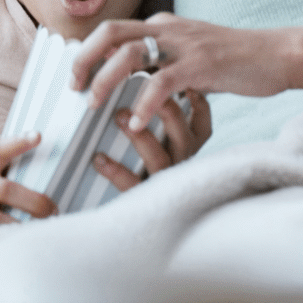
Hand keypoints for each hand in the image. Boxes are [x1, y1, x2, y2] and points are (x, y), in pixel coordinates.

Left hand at [73, 13, 279, 130]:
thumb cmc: (240, 59)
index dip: (89, 51)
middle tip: (74, 87)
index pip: (114, 29)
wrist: (280, 54)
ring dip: (105, 80)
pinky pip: (162, 82)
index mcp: (166, 24)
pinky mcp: (202, 65)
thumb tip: (141, 76)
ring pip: (130, 53)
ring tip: (94, 106)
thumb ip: (168, 57)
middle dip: (85, 59)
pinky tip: (137, 122)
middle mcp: (170, 28)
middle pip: (111, 32)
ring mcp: (186, 45)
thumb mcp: (196, 51)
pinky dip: (144, 103)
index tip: (76, 76)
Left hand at [90, 91, 212, 190]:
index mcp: (189, 149)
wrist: (146, 217)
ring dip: (139, 136)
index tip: (185, 85)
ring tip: (118, 118)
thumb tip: (147, 89)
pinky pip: (131, 183)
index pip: (203, 125)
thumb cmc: (150, 168)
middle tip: (143, 93)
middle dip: (165, 111)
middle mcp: (182, 163)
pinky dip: (115, 170)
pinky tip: (98, 158)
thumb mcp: (166, 145)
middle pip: (181, 135)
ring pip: (158, 158)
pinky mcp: (144, 198)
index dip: (198, 104)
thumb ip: (163, 122)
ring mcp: (165, 182)